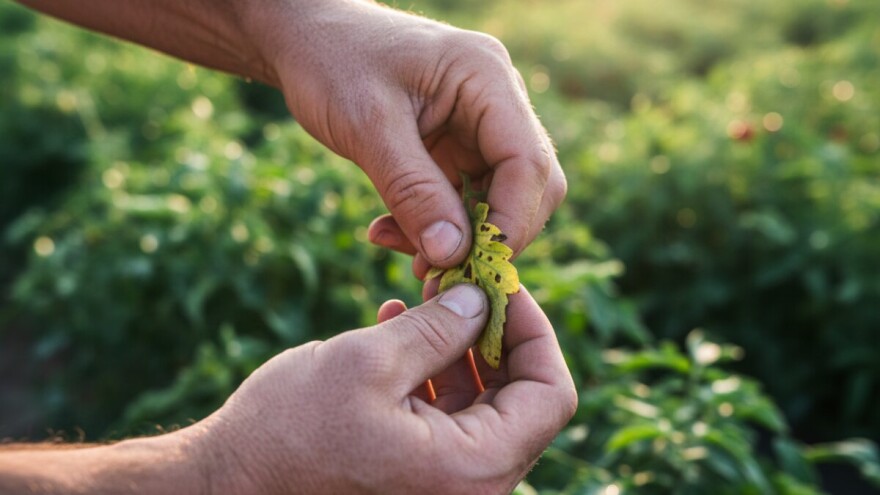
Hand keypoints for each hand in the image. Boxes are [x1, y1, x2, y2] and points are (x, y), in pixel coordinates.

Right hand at [198, 284, 576, 493]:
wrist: (225, 485)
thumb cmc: (287, 432)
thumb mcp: (368, 362)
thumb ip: (438, 328)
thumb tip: (481, 300)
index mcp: (471, 470)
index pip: (550, 394)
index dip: (534, 330)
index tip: (501, 287)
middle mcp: (469, 487)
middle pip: (520, 399)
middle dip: (493, 333)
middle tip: (461, 285)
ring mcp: (441, 484)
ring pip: (482, 404)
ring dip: (458, 348)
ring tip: (419, 301)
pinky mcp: (413, 475)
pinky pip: (446, 418)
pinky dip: (432, 373)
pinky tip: (395, 330)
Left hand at [245, 1, 565, 272]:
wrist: (305, 39)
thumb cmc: (332, 62)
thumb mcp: (367, 126)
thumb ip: (412, 190)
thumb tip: (452, 255)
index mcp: (486, 78)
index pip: (528, 162)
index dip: (510, 222)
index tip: (472, 267)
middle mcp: (497, 100)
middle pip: (530, 185)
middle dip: (491, 236)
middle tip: (440, 272)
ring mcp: (480, 125)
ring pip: (499, 198)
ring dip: (460, 238)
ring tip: (408, 258)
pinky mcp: (458, 146)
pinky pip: (465, 198)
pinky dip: (437, 225)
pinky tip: (392, 233)